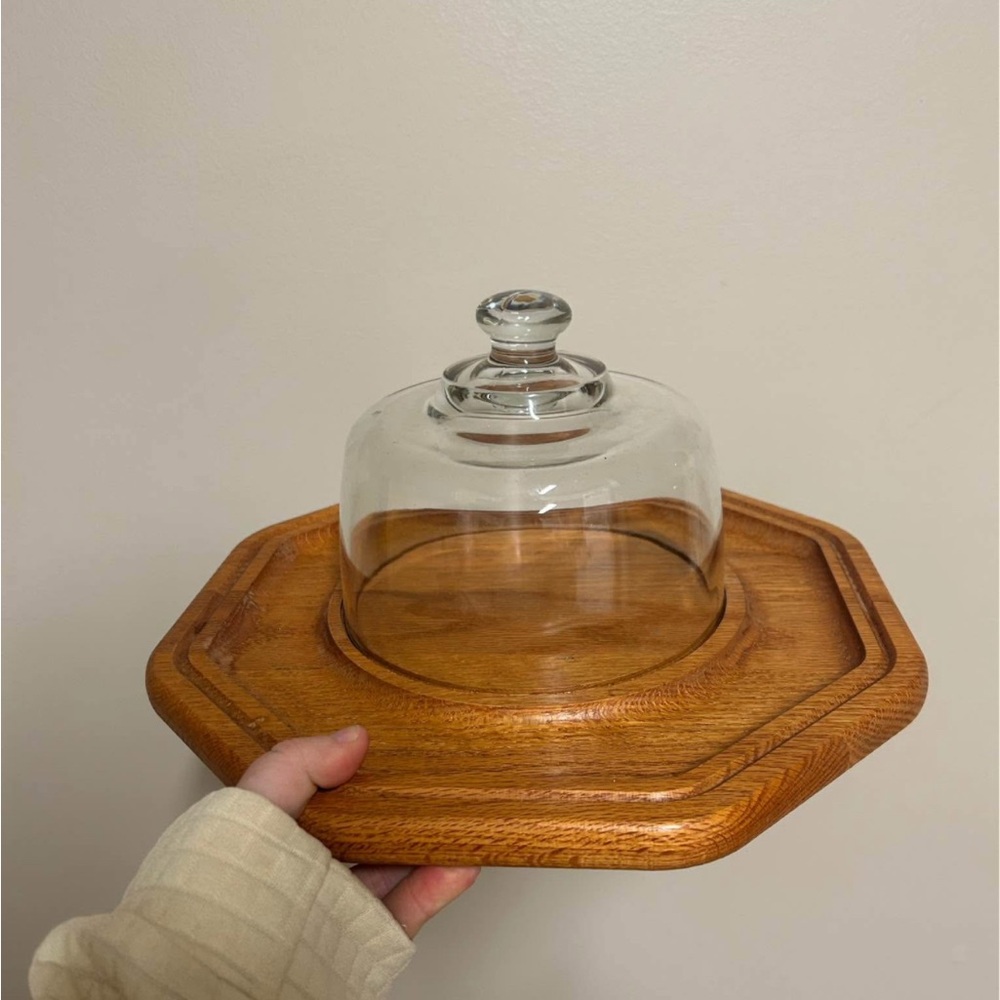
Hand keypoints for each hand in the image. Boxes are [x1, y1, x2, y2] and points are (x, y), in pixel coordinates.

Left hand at [237, 726, 479, 937]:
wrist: (236, 958)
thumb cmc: (231, 879)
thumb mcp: (261, 797)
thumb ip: (302, 761)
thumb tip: (353, 737)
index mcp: (286, 832)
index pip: (330, 794)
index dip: (360, 772)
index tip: (393, 752)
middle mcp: (315, 868)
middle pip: (373, 829)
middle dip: (405, 806)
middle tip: (438, 782)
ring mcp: (344, 903)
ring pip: (398, 866)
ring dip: (432, 842)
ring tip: (460, 817)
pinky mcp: (367, 935)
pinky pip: (411, 906)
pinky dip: (439, 885)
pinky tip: (460, 861)